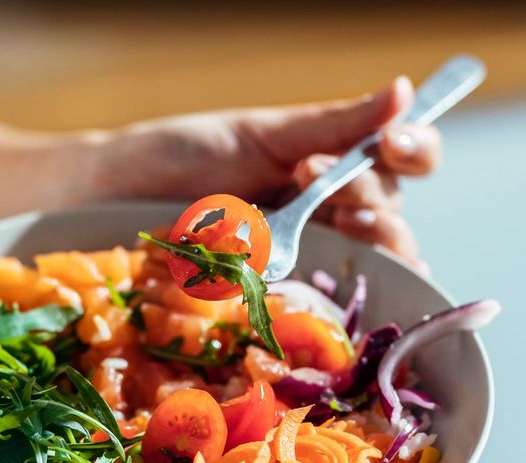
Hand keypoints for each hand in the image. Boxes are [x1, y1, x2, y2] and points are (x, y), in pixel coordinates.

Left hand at [86, 76, 439, 269]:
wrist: (111, 197)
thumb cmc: (179, 157)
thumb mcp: (259, 134)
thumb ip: (330, 123)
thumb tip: (401, 90)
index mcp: (329, 168)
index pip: (400, 161)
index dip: (413, 150)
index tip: (391, 142)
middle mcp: (328, 216)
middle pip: (391, 214)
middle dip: (373, 195)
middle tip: (321, 178)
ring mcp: (306, 260)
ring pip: (374, 261)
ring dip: (374, 240)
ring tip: (343, 220)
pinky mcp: (279, 301)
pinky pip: (332, 308)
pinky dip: (353, 301)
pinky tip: (357, 291)